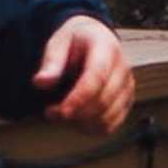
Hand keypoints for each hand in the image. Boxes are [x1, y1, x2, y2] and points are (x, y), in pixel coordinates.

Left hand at [34, 9, 135, 135]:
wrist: (94, 40)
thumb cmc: (75, 42)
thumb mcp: (58, 43)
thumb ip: (51, 63)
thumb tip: (41, 82)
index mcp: (106, 47)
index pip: (97, 77)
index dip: (80, 98)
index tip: (62, 112)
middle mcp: (122, 68)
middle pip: (103, 101)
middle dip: (75, 112)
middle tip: (50, 112)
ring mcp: (127, 86)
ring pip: (108, 117)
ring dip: (81, 123)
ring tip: (60, 114)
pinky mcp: (126, 101)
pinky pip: (111, 125)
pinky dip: (91, 128)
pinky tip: (75, 119)